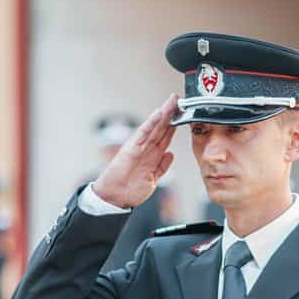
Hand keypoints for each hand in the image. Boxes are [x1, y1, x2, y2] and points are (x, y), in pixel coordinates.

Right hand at [92, 94, 178, 208]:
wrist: (114, 198)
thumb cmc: (130, 189)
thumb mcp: (153, 179)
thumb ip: (162, 167)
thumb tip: (171, 155)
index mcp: (152, 155)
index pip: (165, 136)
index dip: (174, 125)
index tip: (183, 114)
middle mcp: (146, 149)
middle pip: (161, 128)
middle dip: (171, 114)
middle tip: (179, 100)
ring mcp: (139, 147)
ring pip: (154, 127)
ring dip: (164, 114)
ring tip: (172, 102)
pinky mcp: (131, 148)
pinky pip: (143, 133)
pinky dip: (150, 123)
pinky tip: (158, 114)